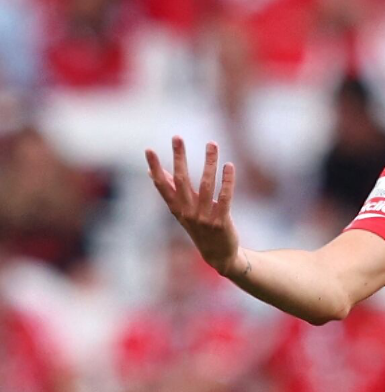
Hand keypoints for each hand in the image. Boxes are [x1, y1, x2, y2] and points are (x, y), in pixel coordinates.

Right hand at [146, 137, 244, 276]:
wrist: (219, 255)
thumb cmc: (199, 227)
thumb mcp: (182, 211)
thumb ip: (170, 191)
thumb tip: (152, 172)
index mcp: (176, 209)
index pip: (162, 185)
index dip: (155, 168)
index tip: (148, 150)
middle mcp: (187, 213)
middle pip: (182, 180)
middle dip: (179, 158)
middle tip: (177, 137)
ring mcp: (204, 218)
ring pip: (206, 185)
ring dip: (209, 162)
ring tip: (212, 144)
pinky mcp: (221, 221)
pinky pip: (225, 197)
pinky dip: (227, 181)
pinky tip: (229, 165)